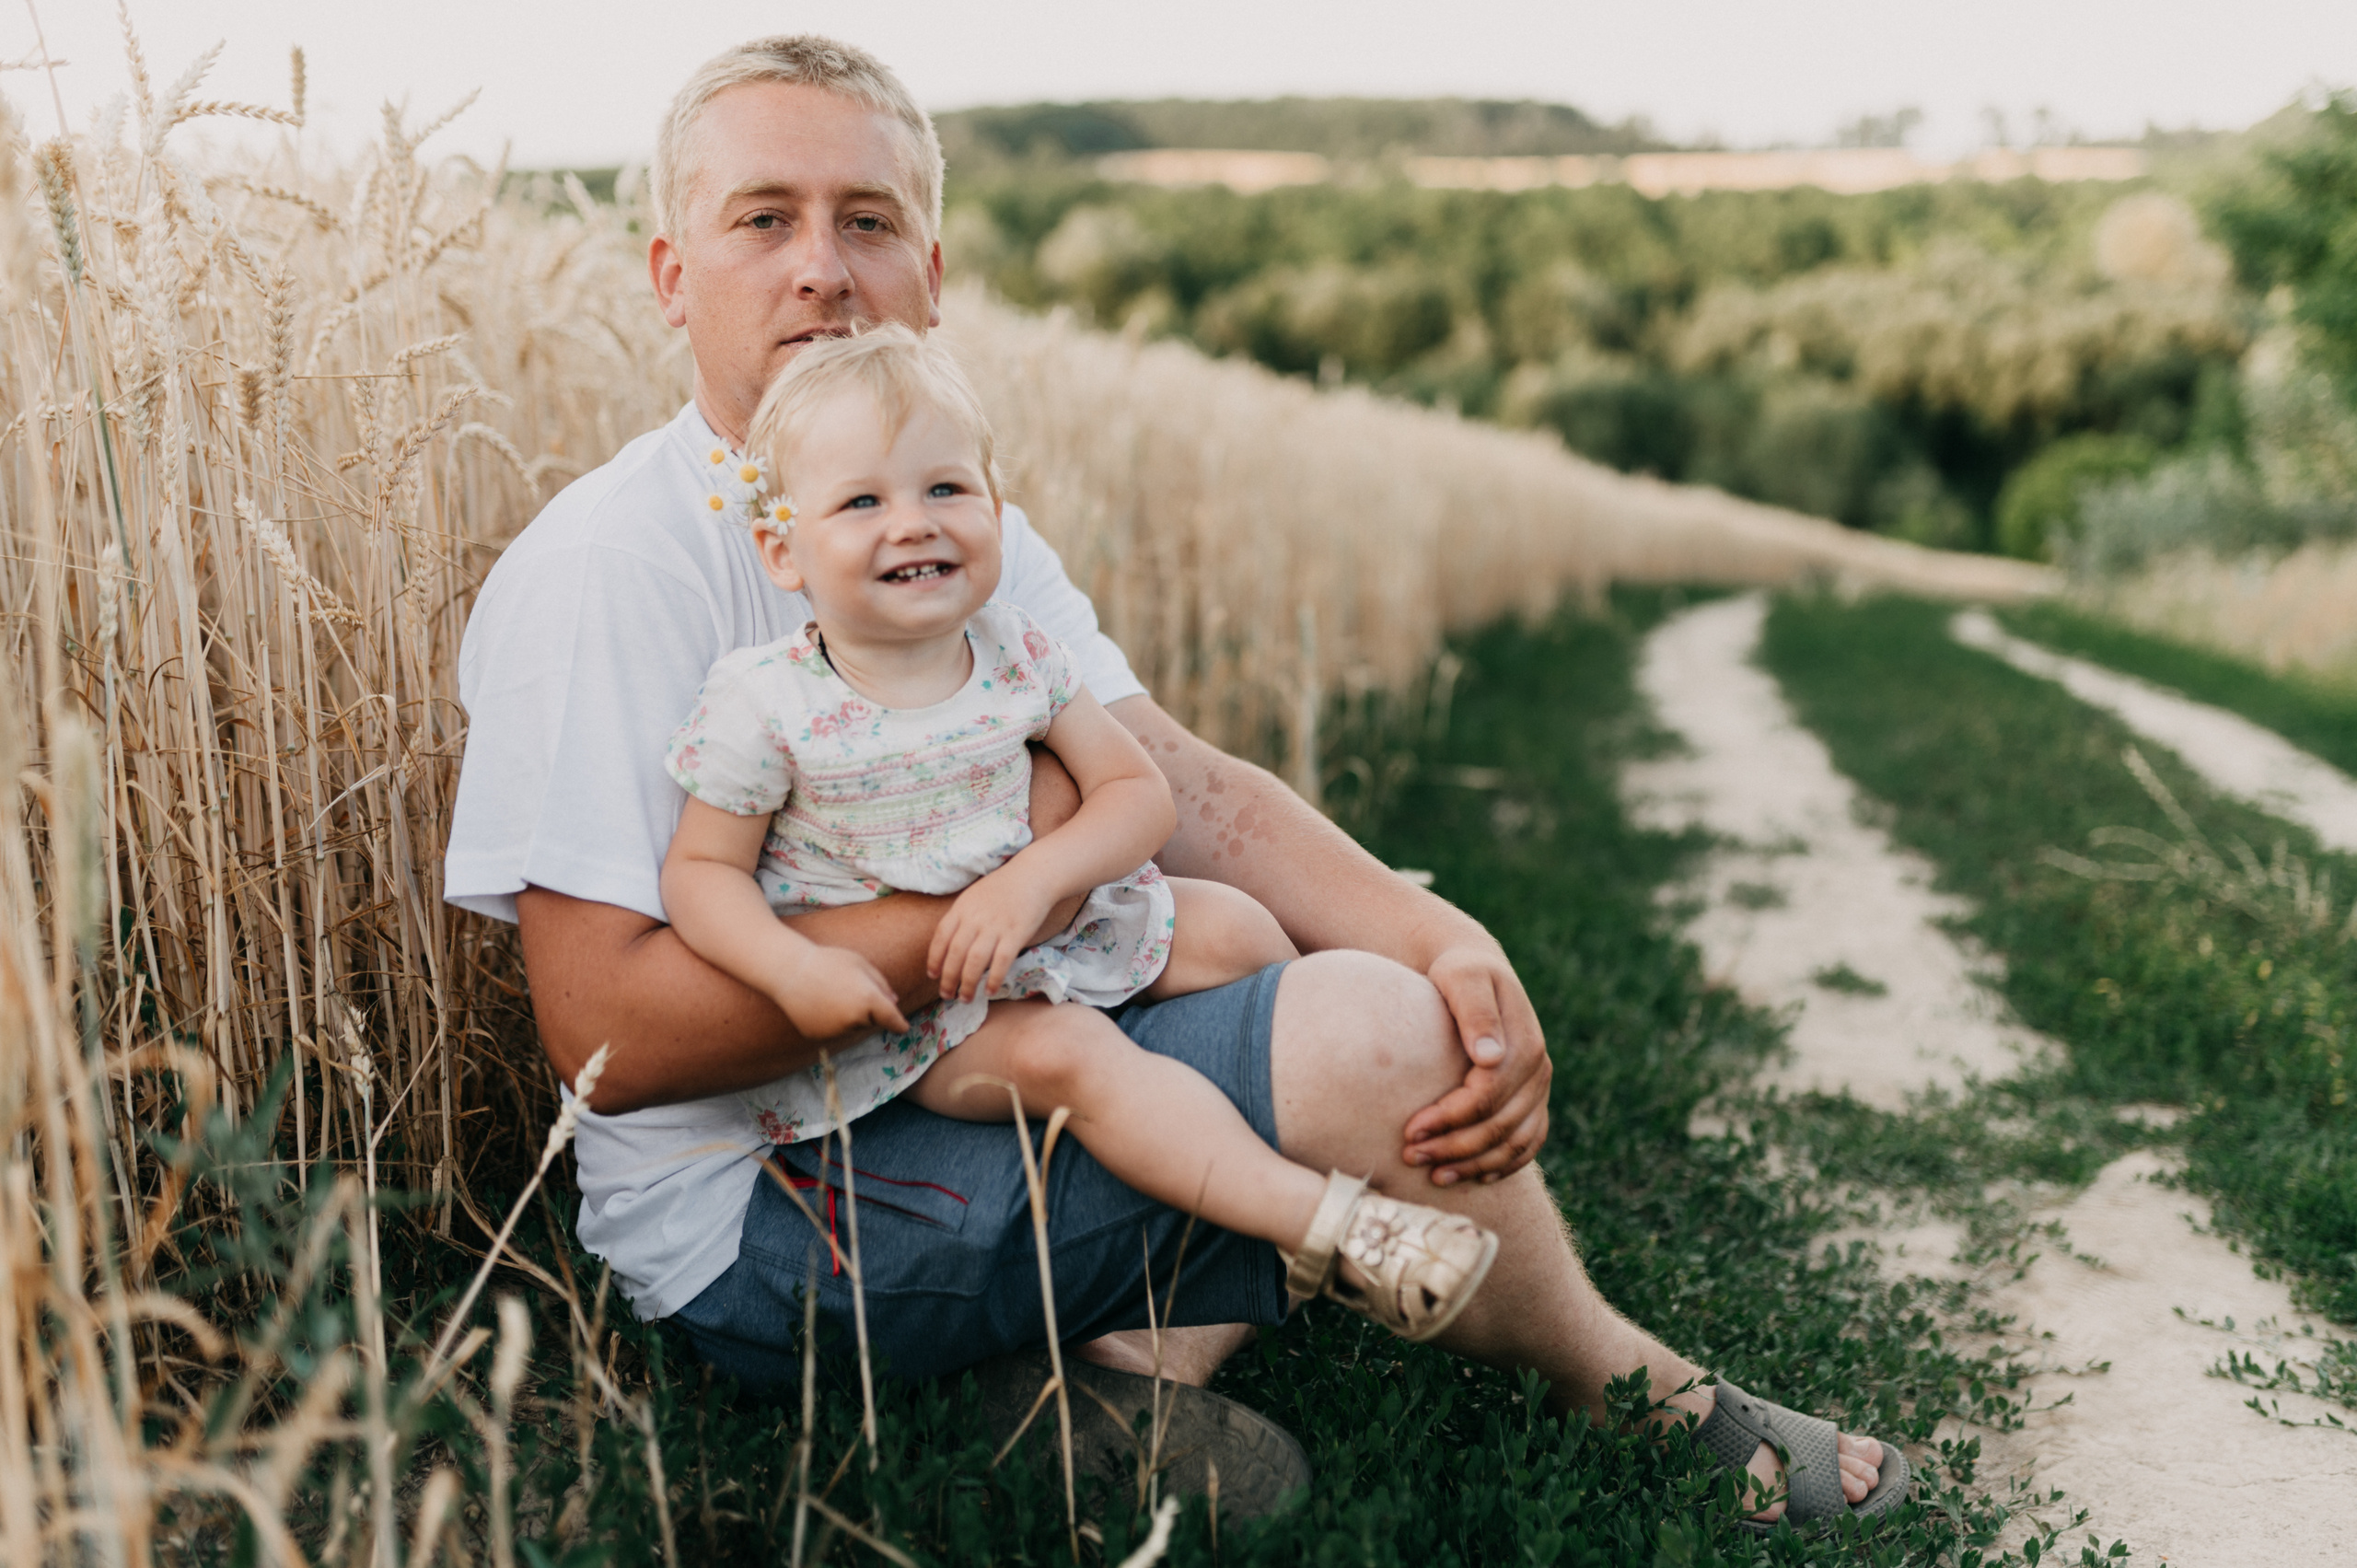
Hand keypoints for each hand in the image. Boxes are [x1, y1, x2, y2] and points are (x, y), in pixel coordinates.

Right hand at [771, 945, 911, 1039]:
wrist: (788, 971)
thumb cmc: (827, 961)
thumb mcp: (860, 963)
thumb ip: (881, 984)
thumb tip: (894, 1003)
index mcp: (869, 1000)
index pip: (893, 1020)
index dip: (899, 1024)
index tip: (903, 1027)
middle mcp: (855, 1020)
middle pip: (870, 1022)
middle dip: (867, 1010)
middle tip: (846, 987)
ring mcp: (836, 1031)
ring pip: (851, 1028)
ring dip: (848, 1016)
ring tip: (830, 993)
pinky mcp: (819, 1037)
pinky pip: (833, 1032)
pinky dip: (830, 1022)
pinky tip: (817, 1003)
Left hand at [929, 867, 1056, 1002]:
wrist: (1033, 875)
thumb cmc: (1003, 888)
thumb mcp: (974, 896)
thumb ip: (962, 918)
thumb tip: (950, 945)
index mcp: (962, 908)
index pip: (941, 937)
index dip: (934, 959)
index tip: (932, 975)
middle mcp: (976, 918)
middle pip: (955, 953)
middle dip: (948, 978)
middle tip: (947, 994)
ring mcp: (996, 926)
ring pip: (975, 961)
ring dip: (967, 983)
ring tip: (965, 998)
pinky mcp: (1016, 933)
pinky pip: (1001, 961)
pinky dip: (994, 978)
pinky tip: (989, 990)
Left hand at [1400, 944, 1550, 1185]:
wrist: (1476, 972)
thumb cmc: (1459, 973)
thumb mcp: (1462, 977)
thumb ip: (1474, 1011)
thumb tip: (1488, 1056)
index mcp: (1523, 1044)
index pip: (1488, 1097)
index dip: (1449, 1119)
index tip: (1410, 1131)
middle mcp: (1538, 1070)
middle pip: (1500, 1127)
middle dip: (1454, 1148)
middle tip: (1410, 1157)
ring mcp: (1539, 1089)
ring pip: (1515, 1143)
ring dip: (1475, 1165)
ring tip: (1434, 1176)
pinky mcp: (1533, 1101)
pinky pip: (1528, 1144)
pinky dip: (1504, 1166)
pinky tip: (1474, 1178)